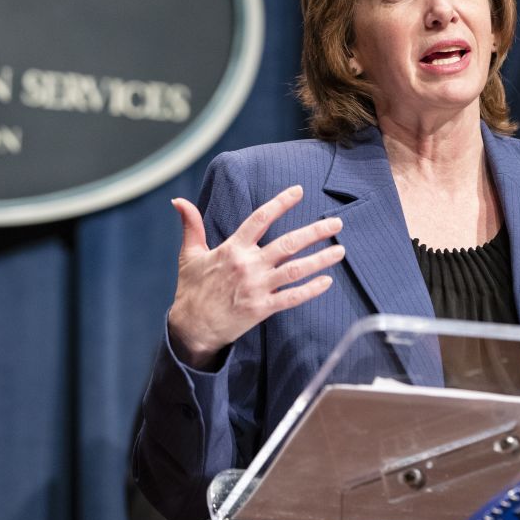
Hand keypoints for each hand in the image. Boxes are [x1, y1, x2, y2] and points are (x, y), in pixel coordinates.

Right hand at [166, 185, 344, 368]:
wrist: (191, 328)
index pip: (260, 219)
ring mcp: (257, 288)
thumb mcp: (189, 254)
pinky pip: (291, 298)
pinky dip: (310, 290)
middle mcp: (248, 266)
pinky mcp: (262, 308)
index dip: (280, 203)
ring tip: (340, 250)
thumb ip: (191, 225)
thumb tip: (178, 201)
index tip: (299, 191)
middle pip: (287, 244)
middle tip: (336, 222)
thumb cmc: (191, 289)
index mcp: (232, 248)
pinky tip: (327, 282)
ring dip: (320, 260)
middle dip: (314, 232)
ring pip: (295, 270)